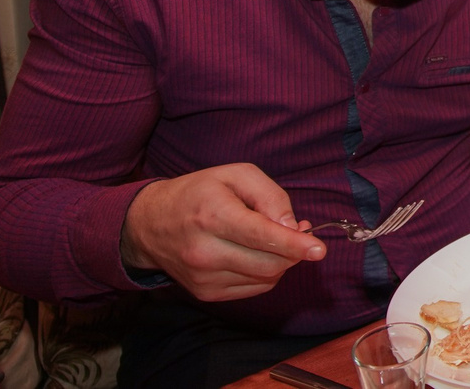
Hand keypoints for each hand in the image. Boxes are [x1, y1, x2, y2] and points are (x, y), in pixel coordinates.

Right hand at [119, 165, 323, 302]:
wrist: (149, 224)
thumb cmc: (198, 193)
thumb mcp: (235, 175)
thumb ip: (270, 196)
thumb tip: (294, 227)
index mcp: (213, 216)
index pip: (262, 236)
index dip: (295, 244)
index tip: (319, 249)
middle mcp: (205, 251)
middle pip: (269, 262)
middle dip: (293, 250)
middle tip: (298, 231)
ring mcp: (203, 277)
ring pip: (264, 278)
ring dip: (281, 260)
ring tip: (274, 238)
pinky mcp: (204, 293)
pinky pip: (253, 288)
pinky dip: (266, 272)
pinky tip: (257, 253)